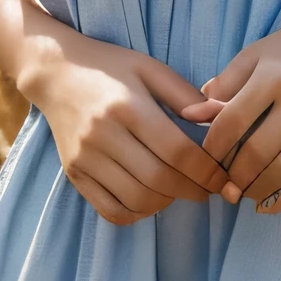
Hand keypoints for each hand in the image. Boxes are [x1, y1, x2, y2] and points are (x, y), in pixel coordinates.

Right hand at [19, 29, 229, 226]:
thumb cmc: (111, 67)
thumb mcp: (151, 69)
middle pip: (159, 180)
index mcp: (128, 106)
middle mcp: (103, 134)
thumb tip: (224, 119)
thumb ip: (188, 96)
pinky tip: (150, 198)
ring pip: (137, 200)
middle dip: (193, 190)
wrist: (56, 72)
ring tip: (178, 188)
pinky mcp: (74, 174)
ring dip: (167, 202)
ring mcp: (85, 158)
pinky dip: (137, 213)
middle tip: (208, 188)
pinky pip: (110, 210)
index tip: (223, 177)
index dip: (207, 171)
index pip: (177, 151)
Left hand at [179, 0, 280, 214]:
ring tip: (240, 192)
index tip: (203, 157)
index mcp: (276, 73)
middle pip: (255, 152)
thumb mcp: (262, 51)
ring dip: (254, 189)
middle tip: (219, 182)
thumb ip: (227, 82)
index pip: (231, 122)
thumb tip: (191, 114)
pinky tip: (265, 205)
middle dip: (231, 175)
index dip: (211, 147)